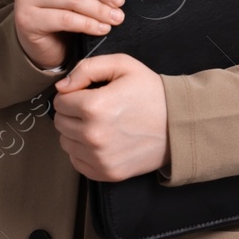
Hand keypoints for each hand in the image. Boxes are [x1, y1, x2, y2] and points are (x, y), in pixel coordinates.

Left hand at [53, 53, 170, 180]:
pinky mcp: (107, 173)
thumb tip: (62, 86)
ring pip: (66, 143)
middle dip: (72, 113)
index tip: (88, 94)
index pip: (60, 102)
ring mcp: (100, 157)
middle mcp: (94, 136)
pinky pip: (77, 162)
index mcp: (95, 107)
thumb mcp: (123, 66)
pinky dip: (84, 152)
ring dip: (77, 133)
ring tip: (101, 124)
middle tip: (95, 109)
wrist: (178, 125)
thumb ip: (87, 68)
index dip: (72, 94)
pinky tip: (103, 140)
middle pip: (60, 123)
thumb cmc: (152, 93)